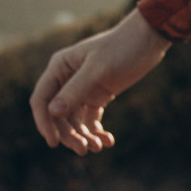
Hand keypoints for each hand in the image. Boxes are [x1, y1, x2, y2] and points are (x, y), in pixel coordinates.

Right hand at [29, 9, 170, 154]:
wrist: (148, 40)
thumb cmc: (122, 48)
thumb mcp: (98, 69)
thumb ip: (76, 89)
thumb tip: (53, 112)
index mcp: (59, 68)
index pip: (42, 100)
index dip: (44, 123)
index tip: (53, 143)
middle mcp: (66, 79)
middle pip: (58, 115)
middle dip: (69, 134)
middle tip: (85, 150)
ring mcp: (82, 88)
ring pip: (75, 120)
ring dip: (84, 136)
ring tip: (99, 147)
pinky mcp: (98, 95)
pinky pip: (91, 119)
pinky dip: (97, 131)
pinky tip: (108, 140)